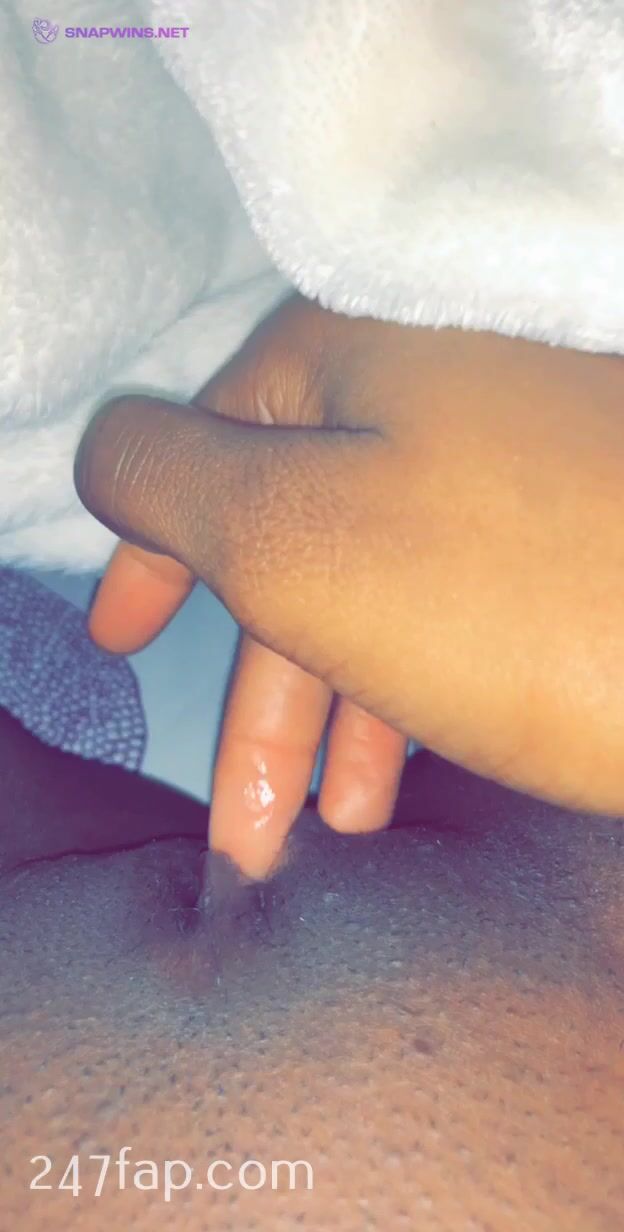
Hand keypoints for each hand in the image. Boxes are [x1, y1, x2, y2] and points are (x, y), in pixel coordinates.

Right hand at [76, 296, 623, 875]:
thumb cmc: (521, 596)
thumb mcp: (290, 532)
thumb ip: (165, 480)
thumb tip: (112, 458)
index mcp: (355, 355)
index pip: (205, 445)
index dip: (153, 555)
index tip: (123, 637)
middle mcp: (439, 382)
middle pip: (298, 539)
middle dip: (261, 692)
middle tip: (245, 825)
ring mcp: (521, 454)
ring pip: (382, 586)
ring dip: (337, 714)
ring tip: (327, 831)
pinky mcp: (582, 527)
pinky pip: (459, 605)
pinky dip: (414, 691)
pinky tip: (404, 773)